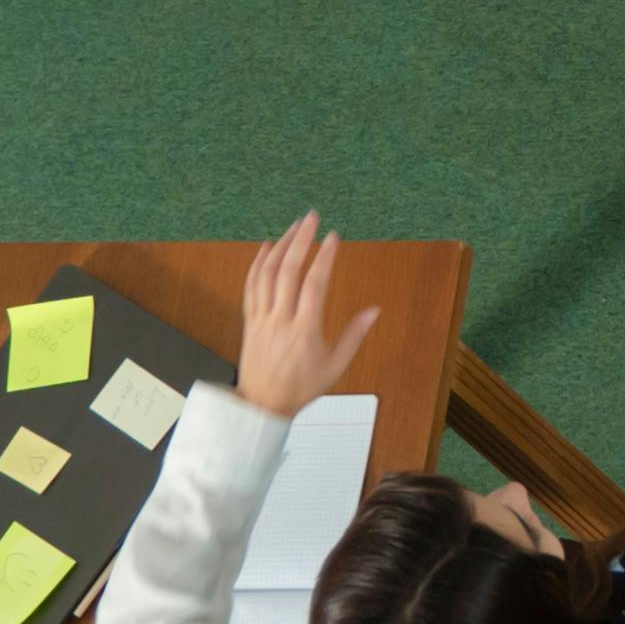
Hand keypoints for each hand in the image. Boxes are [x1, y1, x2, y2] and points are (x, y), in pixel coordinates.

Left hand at [230, 212, 379, 418]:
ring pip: (267, 274)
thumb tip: (374, 311)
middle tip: (311, 218)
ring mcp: (262, 318)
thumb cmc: (300, 388)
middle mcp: (281, 320)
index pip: (314, 285)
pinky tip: (267, 248)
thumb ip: (354, 336)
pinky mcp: (250, 320)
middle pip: (288, 271)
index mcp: (305, 331)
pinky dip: (258, 263)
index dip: (324, 258)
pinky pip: (251, 286)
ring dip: (280, 246)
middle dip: (301, 240)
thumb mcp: (335, 366)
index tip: (334, 237)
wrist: (262, 405)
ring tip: (294, 227)